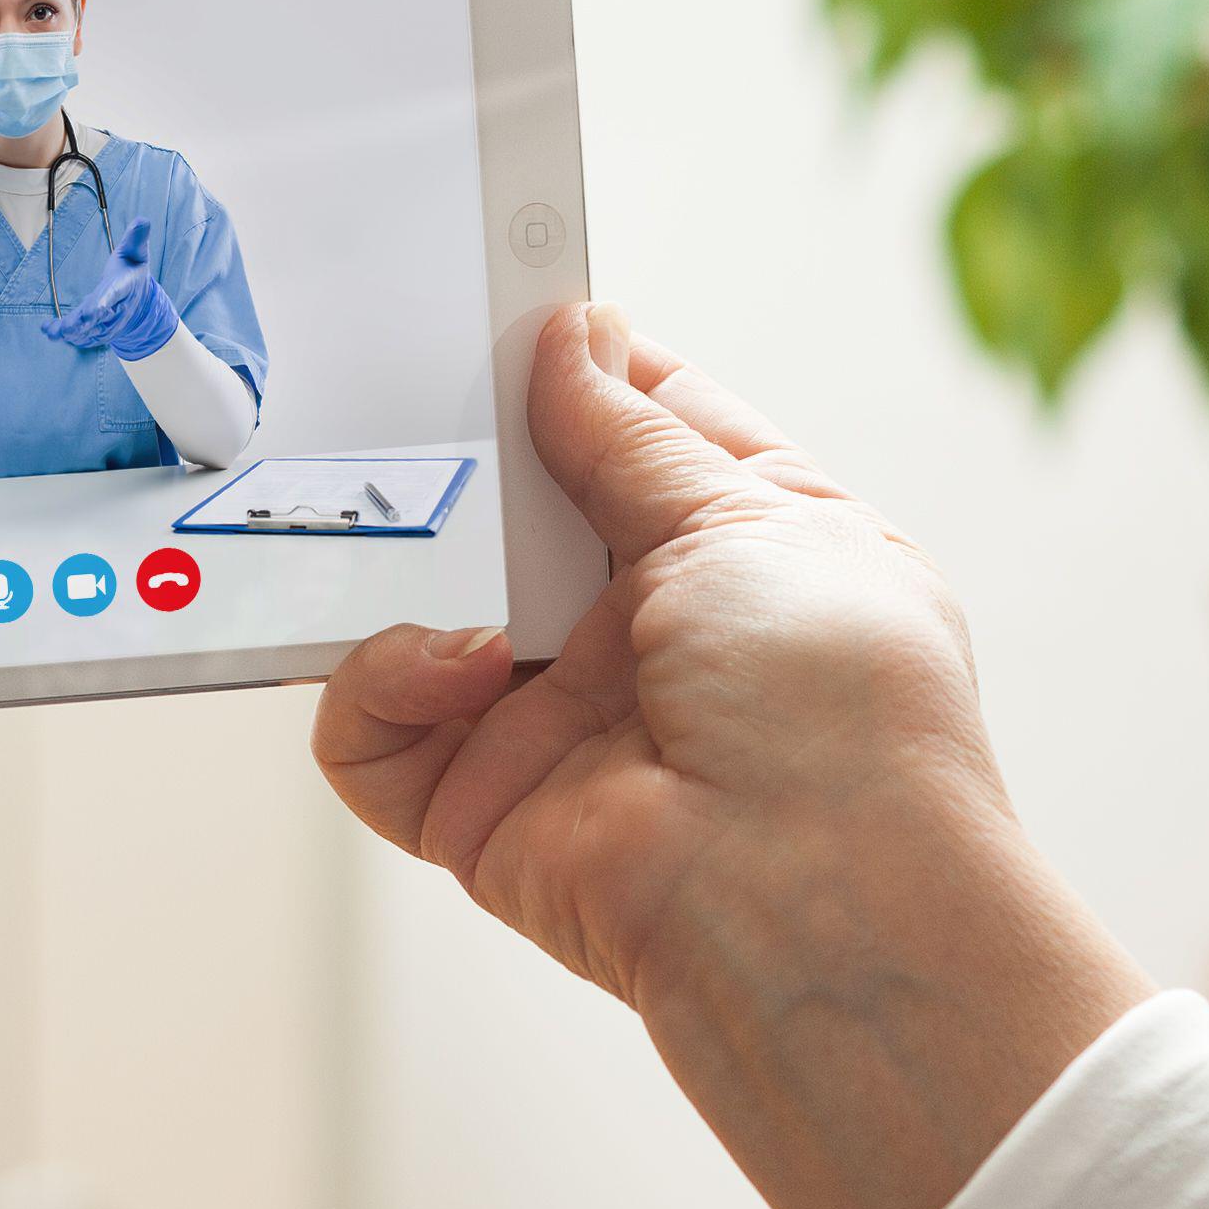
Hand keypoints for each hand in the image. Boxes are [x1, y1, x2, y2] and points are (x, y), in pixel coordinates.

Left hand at [45, 219, 177, 360]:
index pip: (113, 295)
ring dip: (71, 333)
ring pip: (89, 331)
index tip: (92, 310)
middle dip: (81, 324)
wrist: (140, 300)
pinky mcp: (98, 330)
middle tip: (65, 329)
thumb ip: (136, 238)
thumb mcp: (137, 252)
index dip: (103, 303)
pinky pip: (83, 336)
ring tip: (52, 332)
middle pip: (98, 318)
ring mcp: (108, 323)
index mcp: (123, 288)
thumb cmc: (132, 270)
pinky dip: (67, 336)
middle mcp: (116, 309)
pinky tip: (50, 331)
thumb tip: (143, 219)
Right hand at [317, 308, 1144, 1208]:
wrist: (815, 912)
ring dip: (407, 560)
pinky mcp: (478, 805)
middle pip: (516, 504)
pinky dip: (380, 680)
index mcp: (748, 547)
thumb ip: (633, 436)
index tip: (506, 296)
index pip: (645, 424)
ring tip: (415, 524)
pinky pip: (370, 727)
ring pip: (423, 604)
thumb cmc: (838, 713)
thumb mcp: (752, 524)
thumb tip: (567, 337)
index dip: (579, 360)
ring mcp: (557, 719)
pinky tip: (453, 664)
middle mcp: (648, 630)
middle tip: (404, 385)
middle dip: (462, 447)